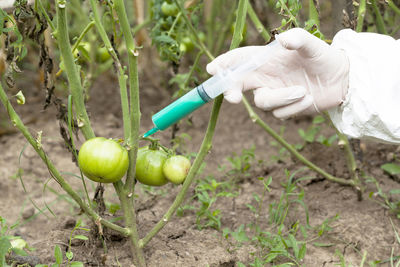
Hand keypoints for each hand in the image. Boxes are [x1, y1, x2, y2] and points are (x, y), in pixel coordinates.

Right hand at [206, 28, 349, 118]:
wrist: (341, 80)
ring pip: (262, 102)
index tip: (213, 70)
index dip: (224, 64)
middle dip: (231, 90)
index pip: (239, 61)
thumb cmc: (323, 57)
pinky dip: (295, 106)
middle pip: (238, 85)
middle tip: (232, 97)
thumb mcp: (313, 45)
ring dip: (282, 98)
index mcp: (266, 60)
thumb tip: (282, 39)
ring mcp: (273, 94)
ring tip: (304, 91)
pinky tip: (309, 98)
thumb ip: (298, 38)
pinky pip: (280, 114)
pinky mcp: (283, 109)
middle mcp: (265, 77)